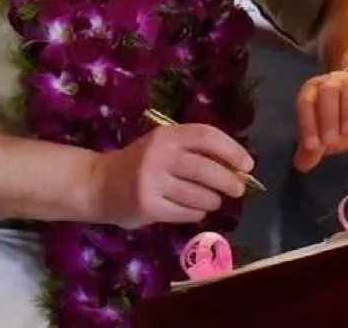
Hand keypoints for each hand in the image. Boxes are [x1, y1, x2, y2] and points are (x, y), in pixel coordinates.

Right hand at [89, 124, 252, 228]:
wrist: (99, 184)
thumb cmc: (139, 163)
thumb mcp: (163, 146)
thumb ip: (194, 151)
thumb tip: (237, 166)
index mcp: (166, 135)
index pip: (206, 136)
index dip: (231, 149)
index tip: (248, 164)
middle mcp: (159, 155)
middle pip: (206, 168)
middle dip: (229, 180)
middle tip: (239, 188)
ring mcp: (152, 182)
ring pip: (199, 195)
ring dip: (213, 200)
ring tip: (213, 200)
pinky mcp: (148, 206)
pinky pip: (186, 213)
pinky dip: (197, 213)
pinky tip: (194, 209)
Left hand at [293, 69, 347, 171]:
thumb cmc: (341, 119)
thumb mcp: (327, 135)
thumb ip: (313, 149)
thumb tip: (300, 165)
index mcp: (315, 90)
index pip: (306, 103)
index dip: (307, 124)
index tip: (312, 146)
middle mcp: (334, 81)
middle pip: (328, 92)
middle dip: (328, 116)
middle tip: (330, 141)